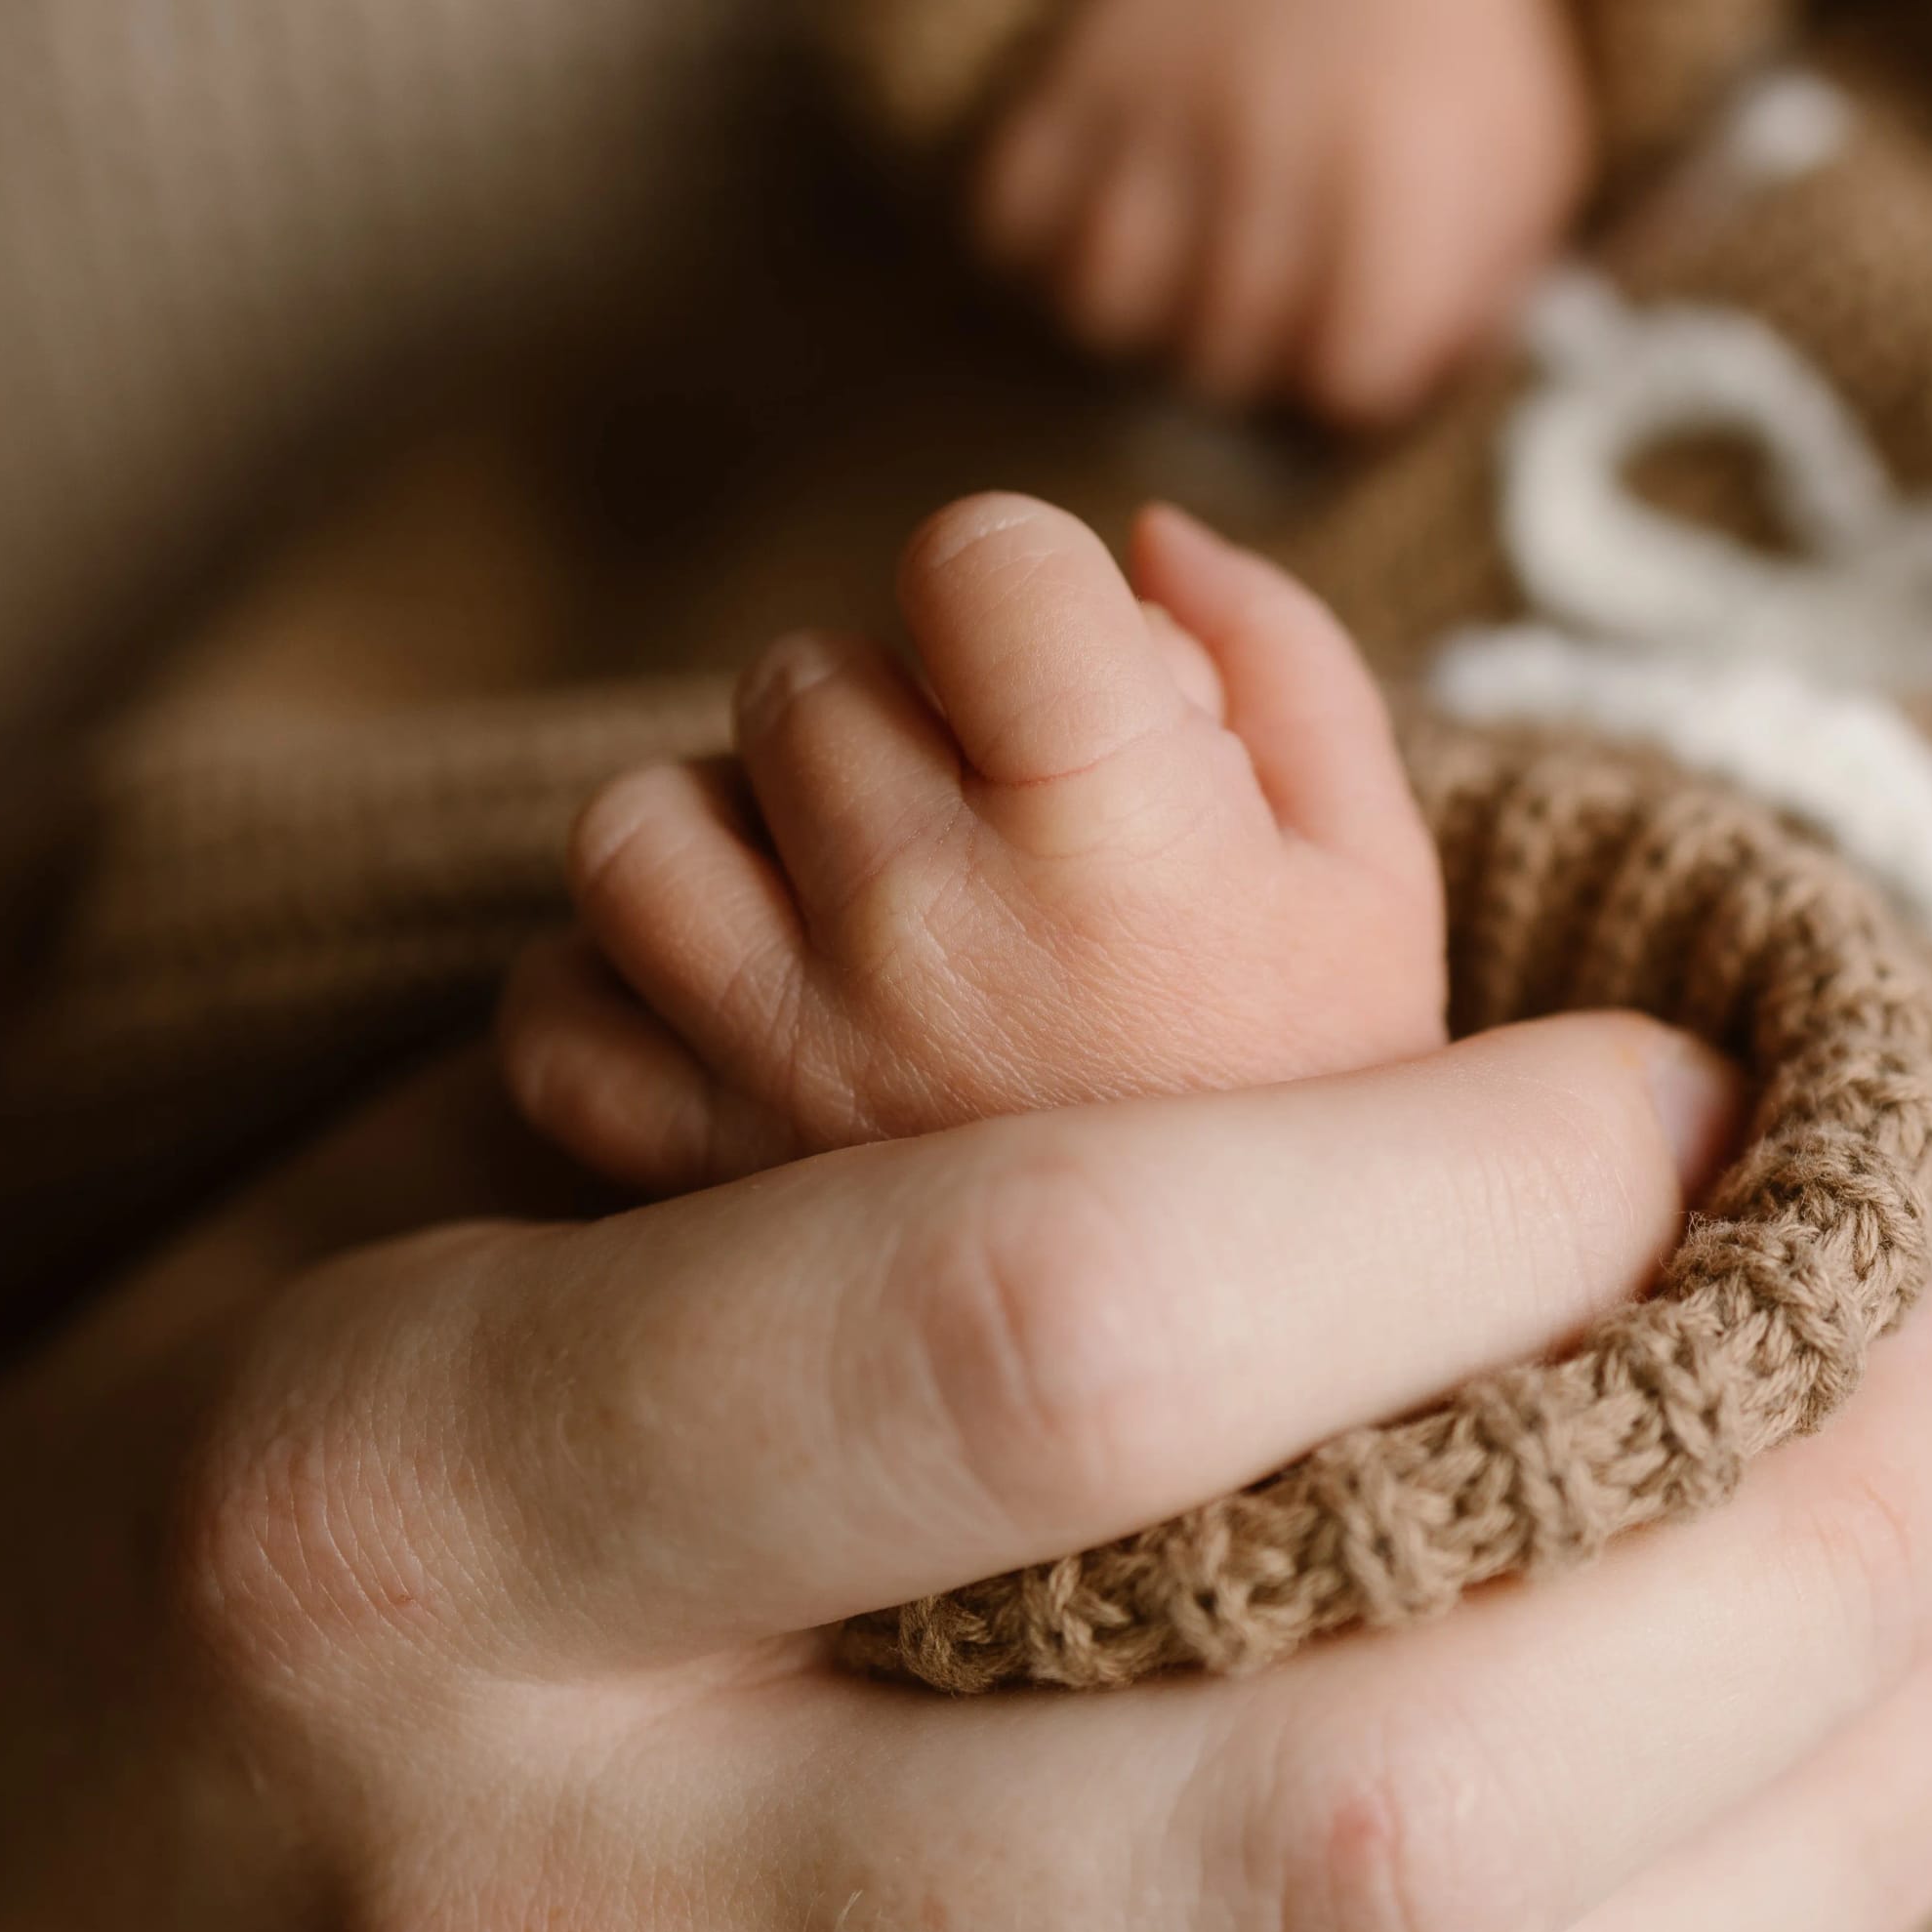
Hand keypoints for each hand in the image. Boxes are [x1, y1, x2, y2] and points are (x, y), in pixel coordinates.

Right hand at [0, 1029, 1931, 1931]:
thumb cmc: (271, 1512)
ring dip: (1825, 1829)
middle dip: (1778, 1549)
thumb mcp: (457, 1231)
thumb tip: (1457, 1022)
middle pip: (1346, 1805)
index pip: (1050, 1335)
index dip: (1464, 1196)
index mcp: (420, 1511)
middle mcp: (569, 1914)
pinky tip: (1827, 1894)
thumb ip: (882, 1147)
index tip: (1688, 1100)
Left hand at [501, 491, 1445, 1190]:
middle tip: (988, 835)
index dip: (1015, 590)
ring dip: (731, 841)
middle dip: (892, 721)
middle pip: (800, 677)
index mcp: (1114, 837)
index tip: (1059, 678)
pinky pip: (557, 1005)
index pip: (976, 558)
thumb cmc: (1319, 1111)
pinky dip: (622, 997)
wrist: (1246, 1397)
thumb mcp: (1374, 878)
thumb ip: (1282, 664)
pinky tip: (743, 1021)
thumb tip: (1147, 534)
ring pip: (641, 822)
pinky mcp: (686, 1161)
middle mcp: (926, 930)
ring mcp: (785, 1051)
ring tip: (849, 917)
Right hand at [976, 0, 1595, 425]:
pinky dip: (1044, 246)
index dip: (1349, 379)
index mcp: (1404, 167)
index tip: (1355, 339)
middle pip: (1222, 354)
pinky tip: (1109, 224)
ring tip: (1188, 278)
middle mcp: (1276, 132)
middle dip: (1253, 359)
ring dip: (1146, 318)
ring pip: (1105, 301)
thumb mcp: (1527, 172)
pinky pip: (1012, 215)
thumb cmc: (1468, 60)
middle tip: (1275, 308)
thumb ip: (1470, 300)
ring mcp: (1166, 94)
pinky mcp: (1084, 62)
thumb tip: (1381, 392)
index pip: (1345, 372)